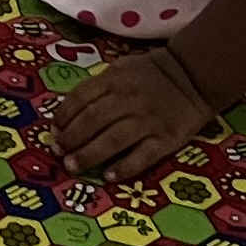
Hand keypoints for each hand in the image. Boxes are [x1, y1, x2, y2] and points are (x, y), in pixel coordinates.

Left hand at [52, 46, 217, 180]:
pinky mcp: (166, 139)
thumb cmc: (149, 74)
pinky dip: (124, 167)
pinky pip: (142, 156)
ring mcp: (148, 120)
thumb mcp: (121, 69)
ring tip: (73, 166)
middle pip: (93, 121)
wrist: (192, 76)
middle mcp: (128, 99)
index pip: (81, 98)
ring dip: (90, 155)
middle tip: (58, 152)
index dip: (64, 116)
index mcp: (114, 79)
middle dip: (71, 138)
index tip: (53, 131)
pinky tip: (109, 176)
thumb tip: (67, 112)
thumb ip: (97, 87)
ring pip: (113, 140)